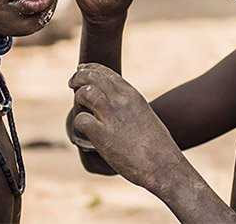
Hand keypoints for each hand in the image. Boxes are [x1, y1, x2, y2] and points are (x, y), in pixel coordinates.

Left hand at [69, 63, 184, 194]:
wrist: (164, 166)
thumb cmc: (158, 147)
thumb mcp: (145, 116)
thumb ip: (130, 109)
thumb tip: (118, 111)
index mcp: (133, 95)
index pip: (107, 73)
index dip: (91, 69)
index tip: (82, 70)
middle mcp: (122, 101)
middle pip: (92, 77)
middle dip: (79, 77)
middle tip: (72, 82)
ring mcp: (112, 117)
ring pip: (85, 94)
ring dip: (78, 98)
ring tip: (77, 105)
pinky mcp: (102, 135)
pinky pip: (81, 120)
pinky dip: (78, 124)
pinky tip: (81, 130)